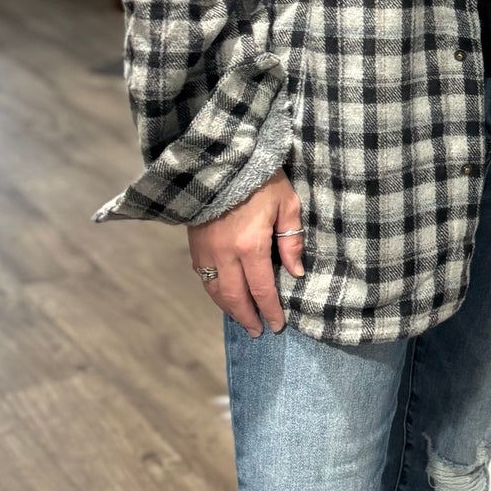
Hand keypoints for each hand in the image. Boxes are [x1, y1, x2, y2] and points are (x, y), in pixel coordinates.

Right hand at [187, 169, 303, 336]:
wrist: (222, 159)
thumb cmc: (262, 179)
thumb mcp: (287, 205)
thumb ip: (291, 240)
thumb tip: (296, 273)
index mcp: (250, 245)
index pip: (261, 289)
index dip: (270, 310)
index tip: (277, 325)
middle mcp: (225, 254)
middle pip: (235, 297)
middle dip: (248, 317)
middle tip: (258, 332)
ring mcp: (206, 250)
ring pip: (215, 290)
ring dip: (229, 309)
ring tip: (243, 320)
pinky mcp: (194, 244)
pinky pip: (203, 277)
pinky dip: (214, 292)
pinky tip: (224, 297)